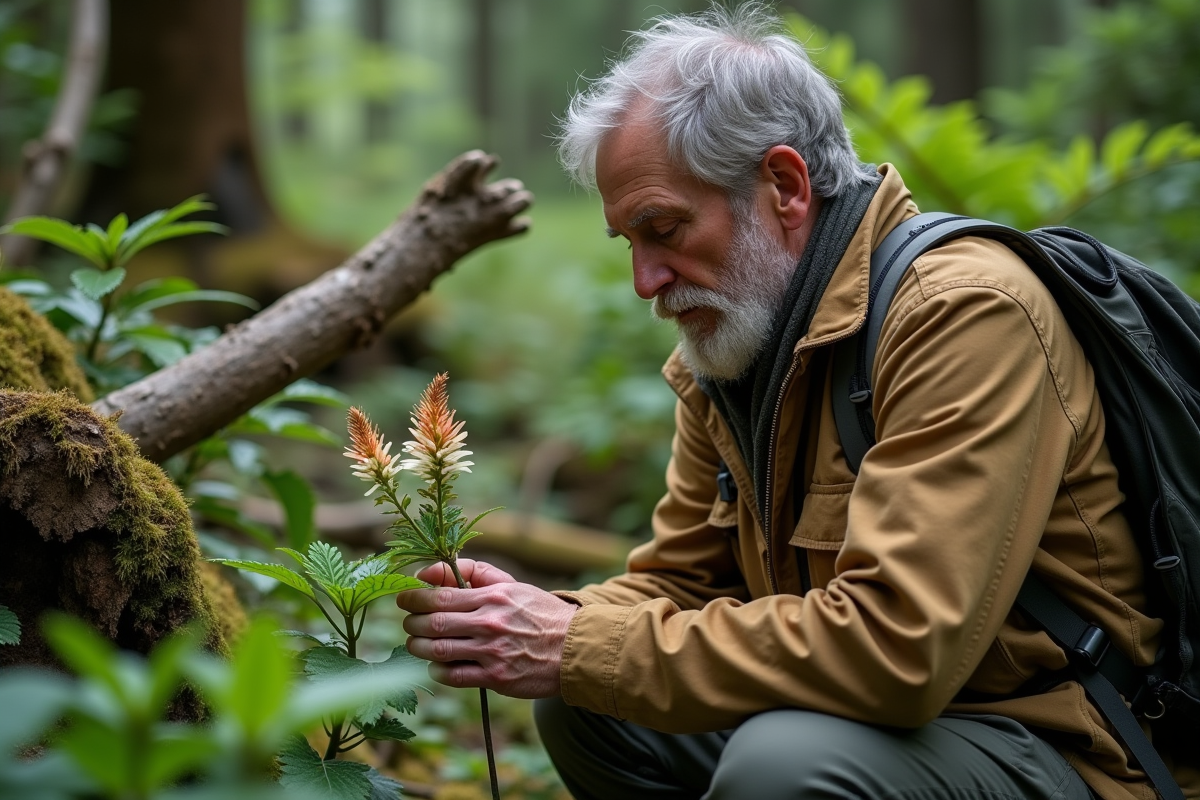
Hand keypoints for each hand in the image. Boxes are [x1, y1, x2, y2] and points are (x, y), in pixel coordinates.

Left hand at [396, 559, 577, 698]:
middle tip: (408, 624)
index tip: (402, 600)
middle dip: (411, 625)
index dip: (412, 599)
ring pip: (438, 651)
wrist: (575, 647)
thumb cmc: (540, 613)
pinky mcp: (497, 677)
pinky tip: (437, 665)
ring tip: (416, 645)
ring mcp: (493, 652)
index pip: (439, 596)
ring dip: (418, 648)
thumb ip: (473, 573)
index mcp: (493, 597)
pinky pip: (454, 676)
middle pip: (432, 624)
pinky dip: (438, 671)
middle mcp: (490, 623)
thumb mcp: (511, 585)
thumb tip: (432, 572)